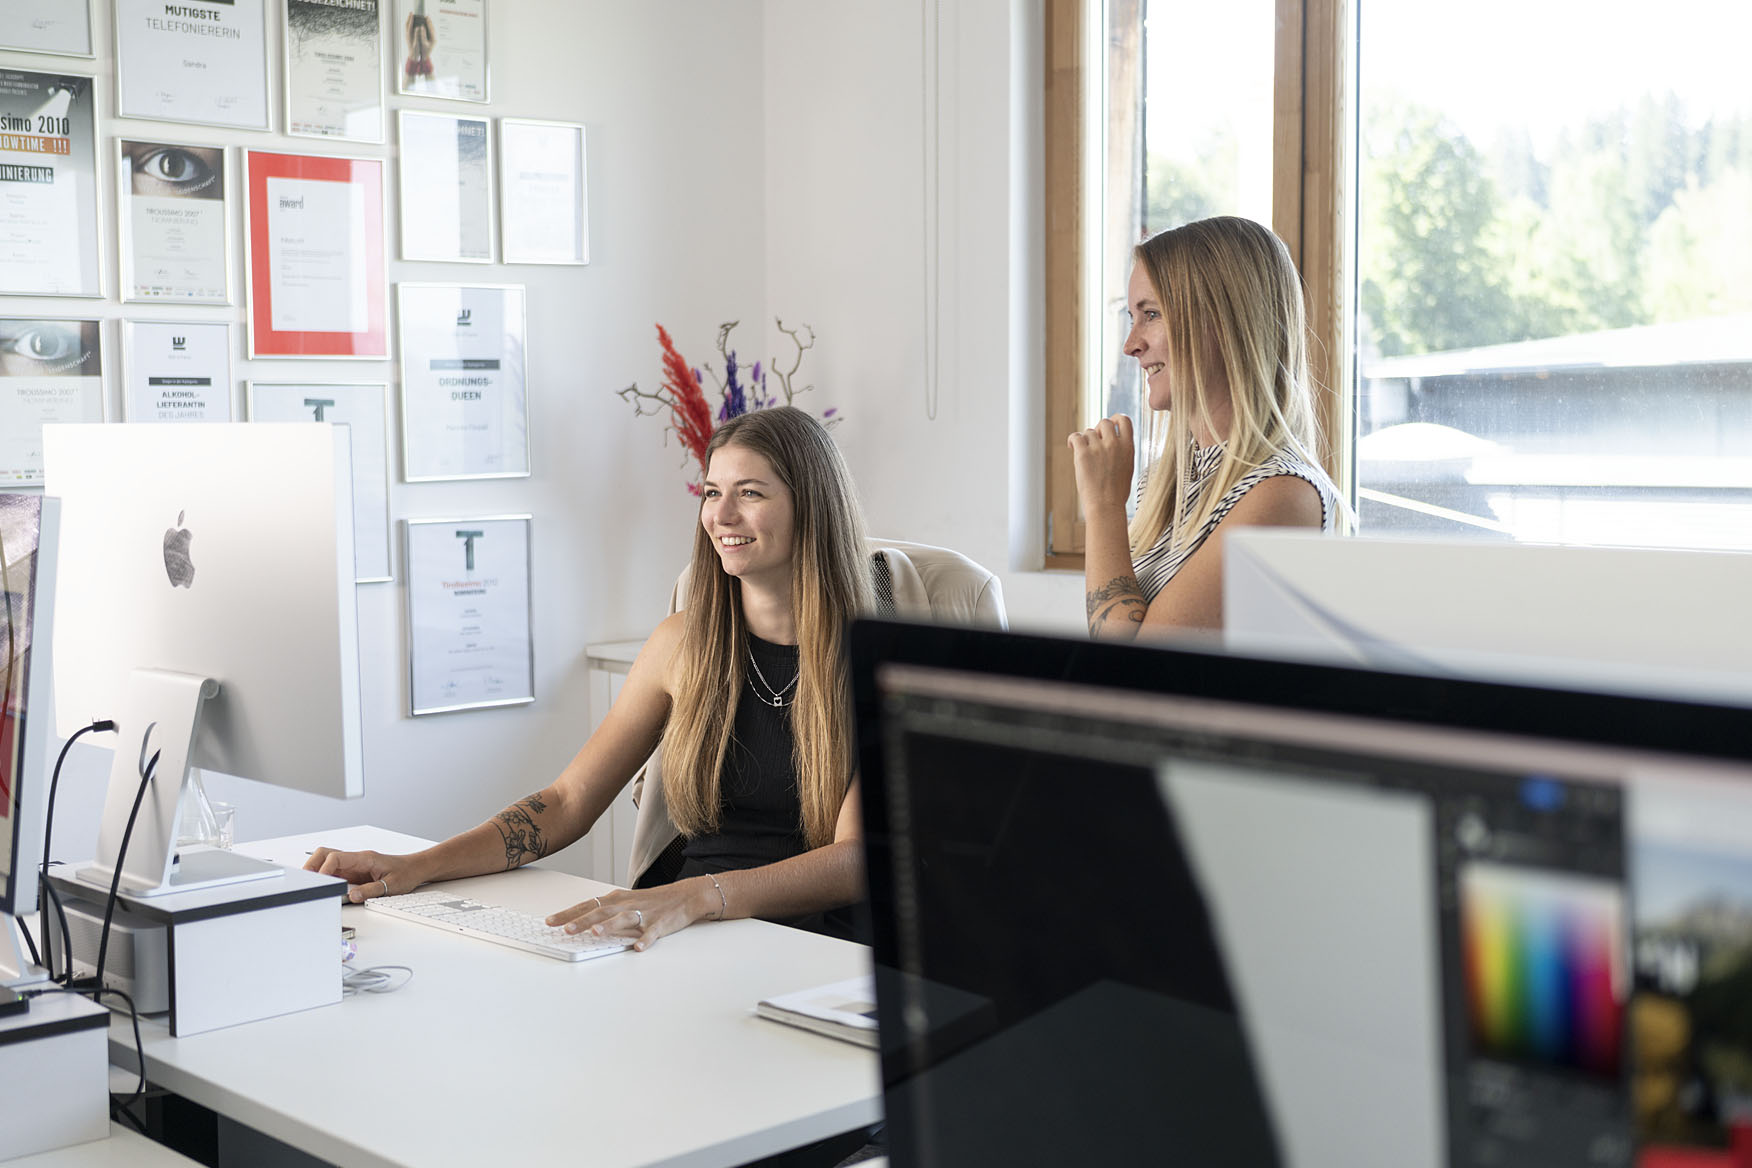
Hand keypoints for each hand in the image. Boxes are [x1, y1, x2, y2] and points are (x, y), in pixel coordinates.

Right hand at [305, 847, 421, 903]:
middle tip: (307, 882)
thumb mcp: (391, 885)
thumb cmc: (406, 873)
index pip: (336, 857)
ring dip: (317, 871)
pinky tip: (323, 887)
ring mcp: (353, 865)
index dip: (324, 869)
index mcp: (364, 859)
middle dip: (312, 866)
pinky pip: (334, 871)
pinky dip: (325, 877)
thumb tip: (352, 896)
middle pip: (325, 854)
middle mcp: (356, 860)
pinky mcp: (353, 872)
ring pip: (327, 861)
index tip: (320, 882)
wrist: (415, 868)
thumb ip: (370, 890)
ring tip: (312, 886)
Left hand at [544, 879, 716, 952]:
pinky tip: (638, 947)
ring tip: (595, 934)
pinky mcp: (661, 924)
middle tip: (565, 929)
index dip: (569, 913)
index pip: (588, 905)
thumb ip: (608, 911)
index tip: (550, 921)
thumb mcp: (628, 901)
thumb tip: (584, 920)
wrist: (686, 895)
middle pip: (601, 912)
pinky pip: (652, 933)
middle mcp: (628, 904)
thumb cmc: (655, 901)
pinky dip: (645, 939)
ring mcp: (645, 914)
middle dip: (582, 920)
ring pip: (624, 919)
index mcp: (618, 899)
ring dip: (609, 927)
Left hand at [1067, 414, 1135, 512]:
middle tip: (1094, 442)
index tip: (1108, 427)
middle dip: (1098, 429)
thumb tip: (1112, 440)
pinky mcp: (1083, 454)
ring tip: (1085, 455)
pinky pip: (1076, 437)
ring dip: (1085, 441)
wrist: (1106, 506)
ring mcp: (1099, 448)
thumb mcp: (1127, 468)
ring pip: (1088, 432)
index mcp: (1128, 447)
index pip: (1124, 419)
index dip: (1114, 420)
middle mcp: (1114, 444)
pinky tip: (1072, 447)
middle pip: (1104, 422)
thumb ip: (1122, 451)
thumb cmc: (1116, 493)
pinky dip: (1072, 440)